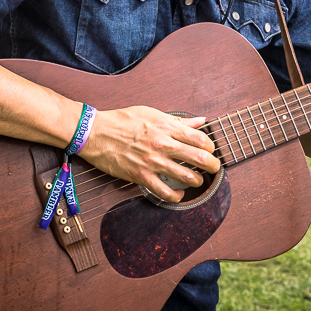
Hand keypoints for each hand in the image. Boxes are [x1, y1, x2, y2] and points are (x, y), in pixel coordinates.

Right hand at [78, 106, 220, 203]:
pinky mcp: (141, 176)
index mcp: (166, 127)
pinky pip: (165, 192)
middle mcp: (162, 145)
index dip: (210, 146)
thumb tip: (199, 121)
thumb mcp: (152, 113)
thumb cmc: (122, 120)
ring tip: (197, 180)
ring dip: (197, 181)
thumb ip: (177, 120)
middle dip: (212, 165)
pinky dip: (177, 197)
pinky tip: (179, 195)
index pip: (200, 139)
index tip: (210, 150)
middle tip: (214, 168)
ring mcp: (152, 162)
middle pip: (199, 158)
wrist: (96, 132)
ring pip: (186, 177)